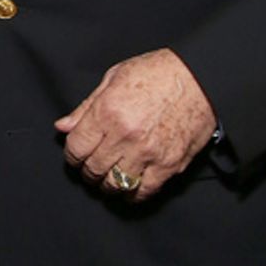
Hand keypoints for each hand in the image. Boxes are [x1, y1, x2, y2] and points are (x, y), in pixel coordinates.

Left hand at [55, 48, 215, 203]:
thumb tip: (63, 127)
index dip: (72, 155)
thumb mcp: (115, 77)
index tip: (77, 155)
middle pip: (93, 169)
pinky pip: (144, 191)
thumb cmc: (159, 72)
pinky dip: (133, 193)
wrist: (201, 77)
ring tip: (109, 177)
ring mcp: (147, 153)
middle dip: (88, 171)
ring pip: (115, 185)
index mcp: (108, 112)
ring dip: (107, 184)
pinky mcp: (168, 165)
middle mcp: (125, 135)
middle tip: (92, 166)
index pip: (76, 148)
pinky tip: (130, 185)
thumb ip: (86, 107)